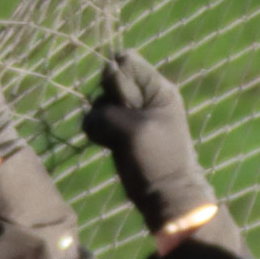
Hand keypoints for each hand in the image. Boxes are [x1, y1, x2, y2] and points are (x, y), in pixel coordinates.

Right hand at [82, 49, 220, 242]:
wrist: (166, 197)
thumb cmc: (157, 160)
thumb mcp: (136, 129)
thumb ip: (113, 107)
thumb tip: (93, 108)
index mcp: (158, 89)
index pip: (126, 60)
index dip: (116, 74)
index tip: (121, 98)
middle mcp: (144, 98)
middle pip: (110, 80)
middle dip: (107, 99)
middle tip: (121, 123)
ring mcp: (132, 116)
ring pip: (100, 102)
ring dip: (100, 119)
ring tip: (114, 139)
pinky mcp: (120, 133)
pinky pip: (97, 121)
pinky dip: (97, 131)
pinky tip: (108, 145)